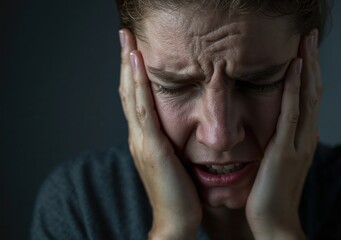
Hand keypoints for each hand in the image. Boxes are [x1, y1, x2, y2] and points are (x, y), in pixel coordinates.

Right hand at [118, 29, 201, 239]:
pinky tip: (138, 65)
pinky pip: (143, 110)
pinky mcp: (152, 147)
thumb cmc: (178, 193)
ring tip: (128, 41)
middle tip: (125, 36)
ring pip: (132, 96)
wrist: (176, 220)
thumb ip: (168, 142)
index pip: (135, 99)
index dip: (133, 74)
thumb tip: (174, 128)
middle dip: (126, 62)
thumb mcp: (172, 161)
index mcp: (144, 139)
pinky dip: (139, 85)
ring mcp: (142, 141)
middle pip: (128, 92)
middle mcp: (138, 136)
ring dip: (129, 66)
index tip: (133, 50)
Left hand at [245, 30, 321, 238]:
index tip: (305, 51)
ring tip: (306, 43)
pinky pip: (291, 113)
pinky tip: (294, 69)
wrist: (274, 223)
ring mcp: (298, 143)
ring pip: (308, 97)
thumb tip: (287, 127)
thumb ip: (283, 143)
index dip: (309, 73)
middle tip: (310, 38)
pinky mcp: (285, 150)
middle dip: (312, 63)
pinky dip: (295, 89)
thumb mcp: (278, 163)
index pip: (310, 99)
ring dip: (307, 67)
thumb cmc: (272, 194)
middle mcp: (306, 137)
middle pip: (314, 92)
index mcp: (303, 139)